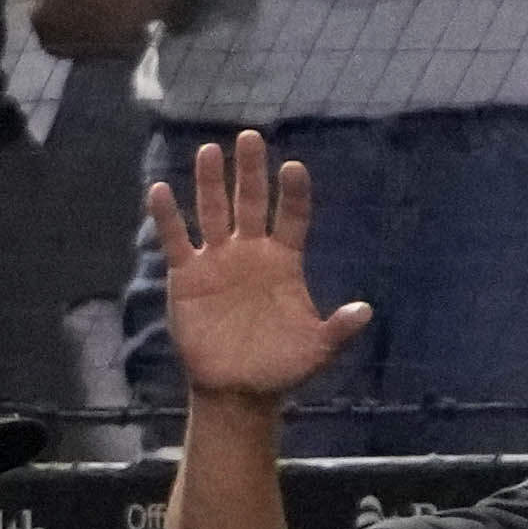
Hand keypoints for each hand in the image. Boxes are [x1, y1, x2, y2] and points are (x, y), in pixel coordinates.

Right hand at [144, 130, 375, 408]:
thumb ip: (338, 328)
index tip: (293, 168)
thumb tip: (366, 311)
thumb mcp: (316, 350)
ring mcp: (217, 260)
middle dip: (250, 171)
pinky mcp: (187, 275)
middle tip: (250, 137)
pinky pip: (176, 239)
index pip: (291, 217)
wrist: (237, 390)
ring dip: (210, 182)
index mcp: (284, 262)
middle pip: (250, 202)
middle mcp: (251, 252)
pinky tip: (161, 190)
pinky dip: (167, 216)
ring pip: (212, 211)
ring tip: (210, 151)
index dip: (292, 194)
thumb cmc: (280, 367)